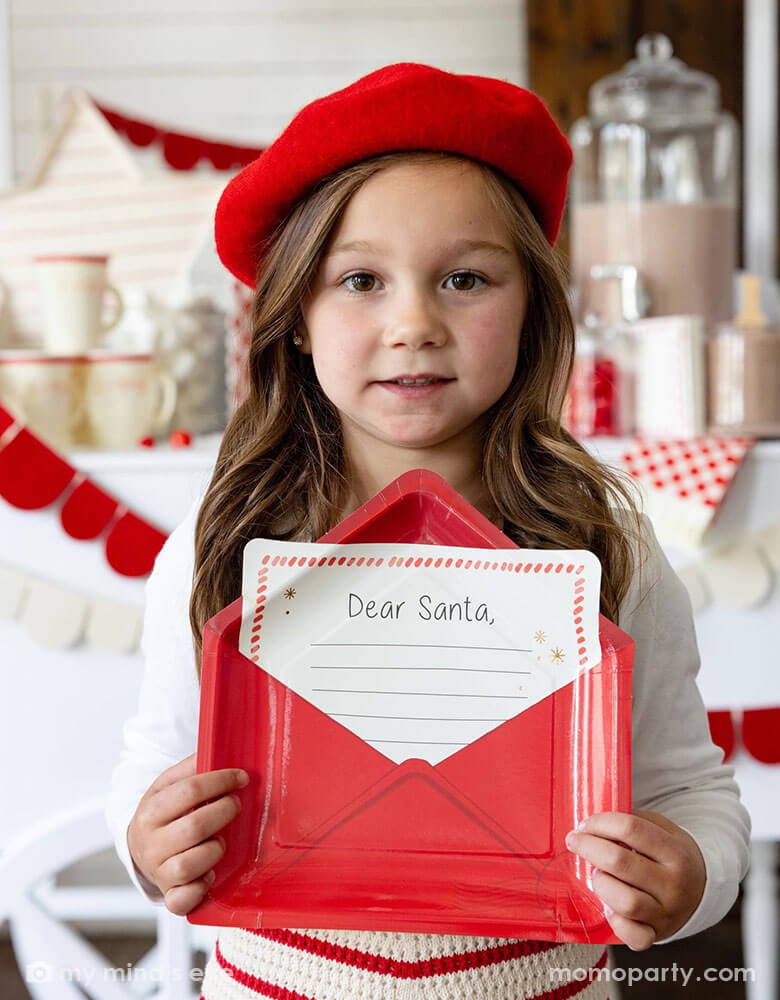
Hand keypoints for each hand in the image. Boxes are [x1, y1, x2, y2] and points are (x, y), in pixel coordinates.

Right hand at [127, 752, 249, 915]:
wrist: (139, 847)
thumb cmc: (164, 812)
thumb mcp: (168, 784)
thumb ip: (191, 767)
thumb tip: (218, 750)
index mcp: (151, 809)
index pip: (190, 790)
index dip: (221, 781)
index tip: (241, 778)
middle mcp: (151, 842)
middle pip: (195, 827)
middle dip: (224, 812)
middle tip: (236, 805)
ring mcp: (159, 871)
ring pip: (190, 865)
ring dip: (215, 850)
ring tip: (221, 840)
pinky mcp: (168, 895)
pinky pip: (183, 900)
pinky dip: (201, 889)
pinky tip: (211, 875)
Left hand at [565, 809, 705, 949]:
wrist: (703, 890)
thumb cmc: (674, 856)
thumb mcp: (664, 829)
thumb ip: (634, 822)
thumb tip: (596, 820)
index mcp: (676, 852)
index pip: (630, 829)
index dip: (600, 822)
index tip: (585, 824)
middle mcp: (673, 884)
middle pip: (620, 862)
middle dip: (589, 847)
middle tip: (576, 842)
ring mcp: (666, 913)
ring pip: (625, 901)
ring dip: (601, 884)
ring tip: (597, 874)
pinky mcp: (657, 934)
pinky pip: (633, 936)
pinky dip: (615, 921)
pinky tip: (608, 905)